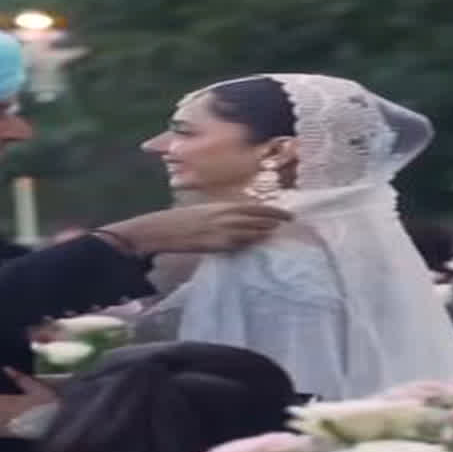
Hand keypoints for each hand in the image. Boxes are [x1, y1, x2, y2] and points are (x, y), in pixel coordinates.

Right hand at [104, 202, 291, 255]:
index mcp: (222, 206)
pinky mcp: (218, 245)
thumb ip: (221, 214)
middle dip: (275, 221)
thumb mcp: (203, 211)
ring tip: (276, 233)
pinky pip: (241, 245)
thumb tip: (237, 218)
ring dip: (265, 233)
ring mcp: (223, 231)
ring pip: (253, 232)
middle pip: (258, 219)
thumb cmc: (179, 220)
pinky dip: (251, 243)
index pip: (255, 207)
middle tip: (289, 223)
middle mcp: (226, 216)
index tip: (288, 214)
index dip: (274, 211)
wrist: (162, 230)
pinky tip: (257, 244)